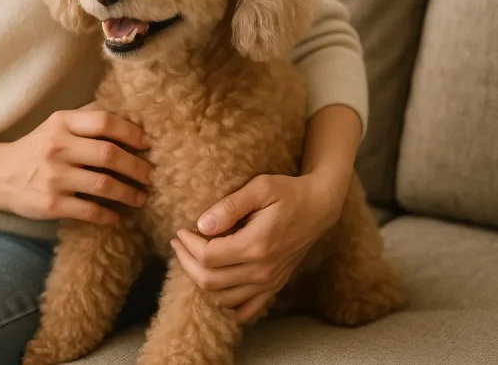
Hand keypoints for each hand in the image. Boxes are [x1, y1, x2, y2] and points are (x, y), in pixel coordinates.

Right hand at [0, 108, 151, 224]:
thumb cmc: (37, 148)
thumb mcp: (56, 124)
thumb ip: (87, 117)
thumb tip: (128, 111)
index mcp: (62, 123)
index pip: (104, 121)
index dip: (131, 132)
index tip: (147, 144)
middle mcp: (57, 147)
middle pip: (109, 154)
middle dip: (137, 167)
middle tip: (151, 175)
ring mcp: (54, 177)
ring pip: (104, 185)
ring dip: (129, 193)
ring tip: (141, 197)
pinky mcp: (51, 204)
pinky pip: (90, 211)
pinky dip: (109, 215)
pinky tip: (118, 216)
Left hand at [170, 173, 342, 322]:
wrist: (319, 206)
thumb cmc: (288, 192)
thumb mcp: (259, 188)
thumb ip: (229, 206)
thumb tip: (202, 225)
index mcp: (257, 245)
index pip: (208, 257)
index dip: (187, 245)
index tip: (181, 230)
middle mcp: (263, 270)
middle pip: (210, 281)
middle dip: (186, 262)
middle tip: (178, 243)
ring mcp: (269, 282)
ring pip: (222, 298)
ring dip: (200, 280)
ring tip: (191, 258)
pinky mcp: (274, 286)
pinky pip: (245, 309)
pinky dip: (225, 303)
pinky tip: (215, 284)